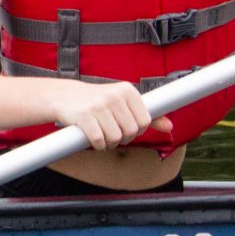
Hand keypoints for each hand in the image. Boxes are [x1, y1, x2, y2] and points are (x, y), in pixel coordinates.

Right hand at [51, 80, 171, 150]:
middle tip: (112, 133)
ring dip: (109, 143)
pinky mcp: (83, 116)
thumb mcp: (123, 103)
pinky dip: (98, 145)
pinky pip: (99, 140)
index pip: (145, 121)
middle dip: (122, 138)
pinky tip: (94, 140)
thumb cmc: (98, 102)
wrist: (64, 96)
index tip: (126, 127)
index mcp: (127, 90)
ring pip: (116, 138)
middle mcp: (113, 95)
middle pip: (131, 131)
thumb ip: (147, 115)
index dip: (136, 130)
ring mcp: (98, 105)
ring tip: (103, 136)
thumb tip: (170, 127)